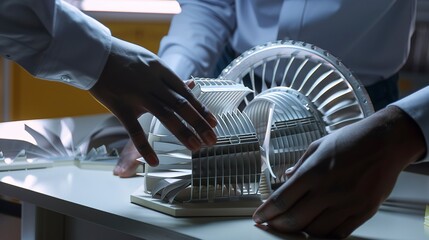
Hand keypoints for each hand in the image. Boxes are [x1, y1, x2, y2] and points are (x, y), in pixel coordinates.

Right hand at [89, 37, 216, 166]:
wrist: (95, 53)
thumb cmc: (124, 57)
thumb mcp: (152, 62)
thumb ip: (170, 77)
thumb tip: (192, 83)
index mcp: (161, 71)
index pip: (187, 94)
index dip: (202, 110)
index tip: (214, 123)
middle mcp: (153, 84)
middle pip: (182, 106)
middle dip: (199, 124)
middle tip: (212, 139)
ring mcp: (137, 96)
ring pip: (166, 116)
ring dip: (184, 133)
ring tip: (197, 147)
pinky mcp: (121, 107)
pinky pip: (134, 130)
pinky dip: (144, 147)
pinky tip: (155, 161)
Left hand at [253, 106, 425, 237]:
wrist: (386, 142)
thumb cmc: (351, 140)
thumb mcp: (318, 146)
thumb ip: (300, 165)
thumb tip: (285, 177)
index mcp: (313, 172)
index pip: (281, 199)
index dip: (266, 212)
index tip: (258, 218)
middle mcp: (328, 190)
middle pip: (294, 219)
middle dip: (278, 225)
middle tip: (271, 225)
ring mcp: (346, 203)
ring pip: (315, 230)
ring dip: (300, 231)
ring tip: (295, 225)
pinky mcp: (363, 211)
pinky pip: (339, 233)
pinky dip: (324, 234)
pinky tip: (317, 228)